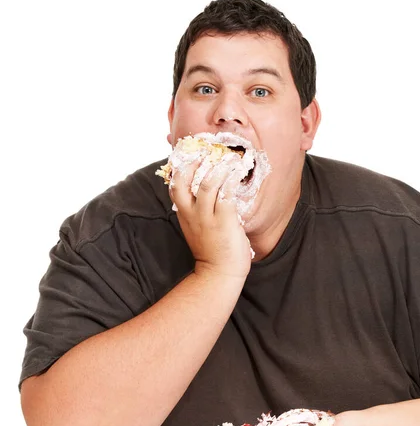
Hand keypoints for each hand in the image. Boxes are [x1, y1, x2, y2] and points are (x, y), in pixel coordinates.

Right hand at [169, 157, 252, 278]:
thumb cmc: (213, 252)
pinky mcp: (224, 220)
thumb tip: (209, 194)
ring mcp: (207, 216)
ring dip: (218, 167)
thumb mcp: (198, 229)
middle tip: (207, 151)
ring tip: (229, 158)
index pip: (175, 185)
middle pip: (183, 180)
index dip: (181, 167)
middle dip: (194, 162)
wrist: (219, 274)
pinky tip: (237, 172)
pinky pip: (226, 193)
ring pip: (207, 183)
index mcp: (185, 214)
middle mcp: (192, 213)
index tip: (191, 154)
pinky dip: (231, 180)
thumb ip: (199, 212)